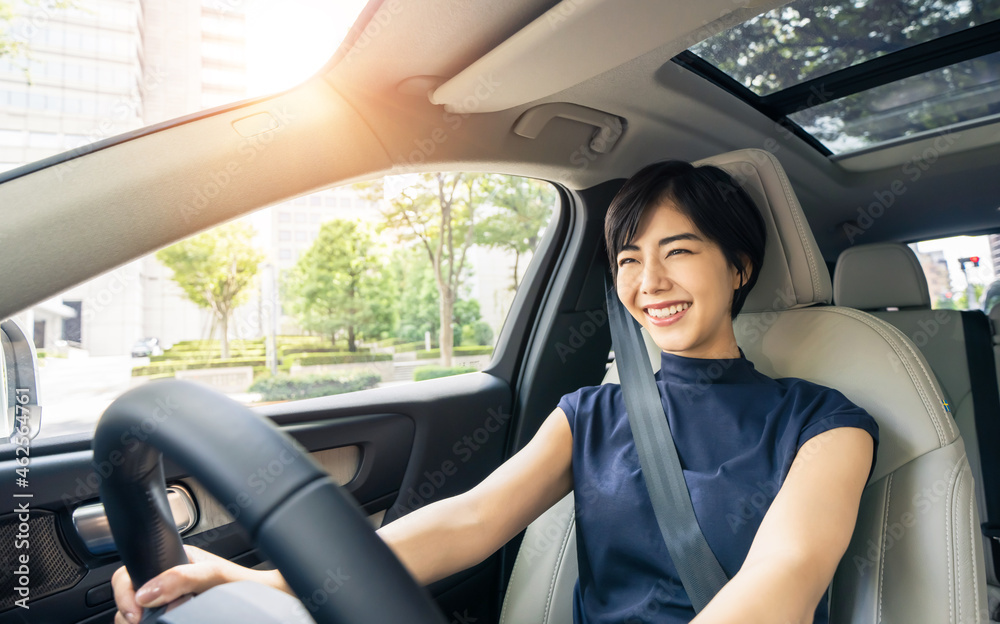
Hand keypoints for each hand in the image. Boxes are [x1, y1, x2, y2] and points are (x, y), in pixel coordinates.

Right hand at [111, 544, 267, 622]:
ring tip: (158, 622)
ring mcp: (169, 603)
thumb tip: (146, 592)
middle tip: (142, 620)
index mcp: (173, 561)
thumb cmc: (244, 584)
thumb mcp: (212, 575)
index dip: (126, 591)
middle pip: (129, 596)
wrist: (264, 603)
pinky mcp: (173, 617)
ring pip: (135, 614)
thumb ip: (180, 577)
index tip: (133, 610)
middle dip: (129, 610)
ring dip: (140, 620)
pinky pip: (151, 622)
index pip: (132, 572)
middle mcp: (167, 581)